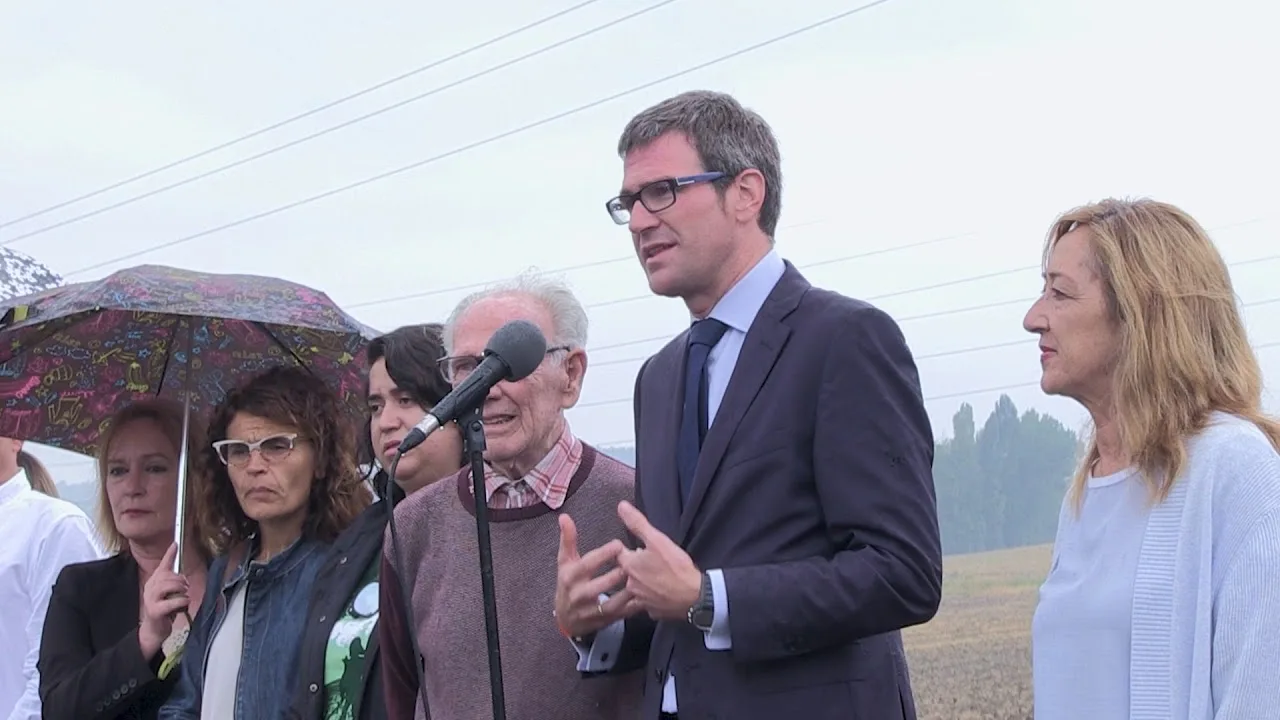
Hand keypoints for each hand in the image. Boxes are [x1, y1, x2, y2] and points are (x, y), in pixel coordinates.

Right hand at [138, 543, 190, 658]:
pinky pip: (172, 601)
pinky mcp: (155, 610)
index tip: (175, 543)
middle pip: (168, 575)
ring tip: (184, 595)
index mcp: (154, 582)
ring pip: (169, 585)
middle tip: (186, 587)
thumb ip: (174, 584)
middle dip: (181, 580)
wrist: (154, 630)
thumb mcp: (170, 594)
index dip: (169, 554)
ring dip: (181, 589)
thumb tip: (183, 575)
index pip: (162, 565)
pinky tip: (183, 604)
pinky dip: (181, 602)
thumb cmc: (164, 611)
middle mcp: (151, 588)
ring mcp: (151, 599)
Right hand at [554, 514, 636, 638]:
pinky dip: (634, 606)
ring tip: (644, 576)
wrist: (567, 618)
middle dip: (619, 572)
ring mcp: (592, 611)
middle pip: (602, 584)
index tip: (619, 544)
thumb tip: (564, 516)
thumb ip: (568, 539)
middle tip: (637, 559)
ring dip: (629, 590)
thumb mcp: (565, 561)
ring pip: (612, 602)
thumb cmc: (568, 583)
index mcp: (570, 577)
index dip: (603, 554)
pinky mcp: (604, 622)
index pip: (587, 564)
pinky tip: (646, 595)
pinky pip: (621, 615)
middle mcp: (579, 595)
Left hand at [615, 501, 702, 620]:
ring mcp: (640, 600)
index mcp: (629, 566)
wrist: (695, 596)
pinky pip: (646, 603)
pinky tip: (661, 593)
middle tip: (650, 563)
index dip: (628, 550)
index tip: (638, 549)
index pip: (619, 554)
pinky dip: (651, 597)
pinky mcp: (651, 611)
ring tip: (655, 578)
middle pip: (626, 572)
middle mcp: (630, 584)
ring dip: (641, 583)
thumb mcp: (658, 539)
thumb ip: (637, 523)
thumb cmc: (677, 567)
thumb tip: (621, 506)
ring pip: (635, 589)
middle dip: (635, 567)